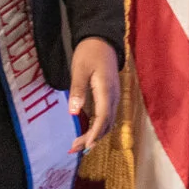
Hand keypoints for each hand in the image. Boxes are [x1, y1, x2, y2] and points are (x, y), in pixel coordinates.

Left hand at [68, 37, 120, 152]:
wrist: (102, 40)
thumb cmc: (89, 52)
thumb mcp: (79, 69)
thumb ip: (78, 90)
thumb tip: (74, 112)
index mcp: (106, 91)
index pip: (103, 117)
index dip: (94, 133)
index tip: (85, 146)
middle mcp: (113, 97)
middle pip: (106, 124)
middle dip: (92, 138)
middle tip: (74, 149)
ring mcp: (114, 97)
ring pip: (108, 121)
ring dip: (95, 134)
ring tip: (78, 144)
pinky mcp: (111, 96)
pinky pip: (107, 116)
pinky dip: (98, 127)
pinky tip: (87, 131)